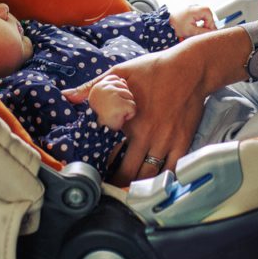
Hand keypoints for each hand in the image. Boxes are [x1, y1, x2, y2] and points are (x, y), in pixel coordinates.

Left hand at [67, 42, 211, 185]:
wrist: (190, 68)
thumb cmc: (153, 69)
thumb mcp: (119, 72)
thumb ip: (92, 87)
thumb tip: (67, 96)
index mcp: (128, 121)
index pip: (110, 155)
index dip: (102, 168)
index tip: (97, 174)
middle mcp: (148, 136)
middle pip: (129, 173)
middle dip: (118, 184)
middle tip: (111, 189)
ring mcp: (167, 141)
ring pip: (150, 176)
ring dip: (139, 185)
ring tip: (130, 190)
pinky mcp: (184, 142)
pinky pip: (173, 169)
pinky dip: (163, 179)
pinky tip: (156, 182)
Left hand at [170, 4, 216, 39]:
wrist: (165, 24)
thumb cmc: (176, 26)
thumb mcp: (190, 31)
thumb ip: (203, 32)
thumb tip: (212, 33)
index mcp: (194, 10)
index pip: (208, 14)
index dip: (210, 23)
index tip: (207, 30)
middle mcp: (194, 7)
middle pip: (207, 14)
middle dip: (208, 23)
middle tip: (205, 31)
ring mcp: (193, 9)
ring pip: (204, 15)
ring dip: (204, 23)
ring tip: (199, 30)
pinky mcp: (191, 12)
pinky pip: (200, 16)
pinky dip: (200, 22)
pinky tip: (196, 28)